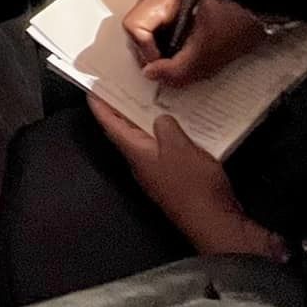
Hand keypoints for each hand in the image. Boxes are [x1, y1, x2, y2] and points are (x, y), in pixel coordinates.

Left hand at [89, 98, 284, 256]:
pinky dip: (168, 133)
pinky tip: (182, 123)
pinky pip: (166, 148)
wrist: (214, 222)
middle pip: (126, 130)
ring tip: (153, 97)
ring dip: (147, 119)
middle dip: (122, 107)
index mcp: (135, 152)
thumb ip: (165, 125)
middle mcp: (142, 162)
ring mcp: (159, 171)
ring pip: (147, 139)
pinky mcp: (176, 178)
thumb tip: (160, 119)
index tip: (92, 89)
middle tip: (124, 85)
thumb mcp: (177, 145)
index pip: (110, 125)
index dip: (99, 105)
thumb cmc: (192, 184)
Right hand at [122, 0, 266, 85]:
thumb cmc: (244, 18)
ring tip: (181, 55)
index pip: (135, 26)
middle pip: (137, 24)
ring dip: (157, 45)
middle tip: (169, 65)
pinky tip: (186, 44)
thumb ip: (177, 70)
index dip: (147, 53)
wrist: (266, 4)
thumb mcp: (209, 52)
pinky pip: (158, 20)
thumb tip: (152, 75)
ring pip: (145, 23)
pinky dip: (167, 37)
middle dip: (150, 50)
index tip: (163, 66)